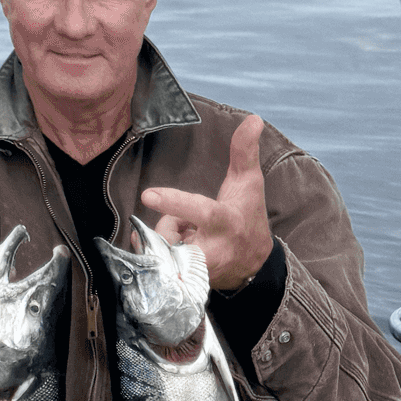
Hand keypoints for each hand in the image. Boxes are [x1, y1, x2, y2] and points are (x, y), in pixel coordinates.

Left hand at [141, 114, 273, 292]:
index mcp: (226, 221)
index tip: (147, 194)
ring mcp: (197, 271)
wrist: (253, 265)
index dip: (173, 203)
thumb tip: (253, 118)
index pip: (199, 210)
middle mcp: (212, 250)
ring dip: (169, 236)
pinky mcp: (185, 283)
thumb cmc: (247, 217)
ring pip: (161, 246)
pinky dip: (163, 251)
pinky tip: (182, 251)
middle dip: (167, 227)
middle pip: (168, 235)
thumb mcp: (250, 184)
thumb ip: (244, 151)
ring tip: (192, 237)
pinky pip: (156, 261)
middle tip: (187, 227)